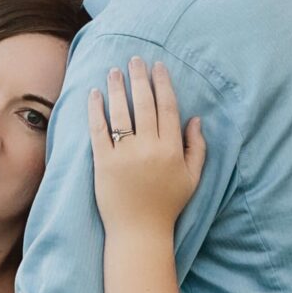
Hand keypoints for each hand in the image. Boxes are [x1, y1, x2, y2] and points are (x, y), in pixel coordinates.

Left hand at [89, 56, 205, 236]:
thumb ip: (197, 147)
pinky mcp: (103, 163)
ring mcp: (125, 155)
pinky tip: (94, 94)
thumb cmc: (167, 206)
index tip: (158, 67)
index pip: (168, 108)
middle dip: (140, 78)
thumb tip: (196, 118)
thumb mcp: (192, 178)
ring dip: (117, 87)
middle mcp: (150, 148)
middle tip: (134, 59)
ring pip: (122, 112)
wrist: (139, 232)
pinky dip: (96, 110)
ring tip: (114, 71)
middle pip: (145, 104)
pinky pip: (99, 131)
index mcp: (172, 149)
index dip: (163, 84)